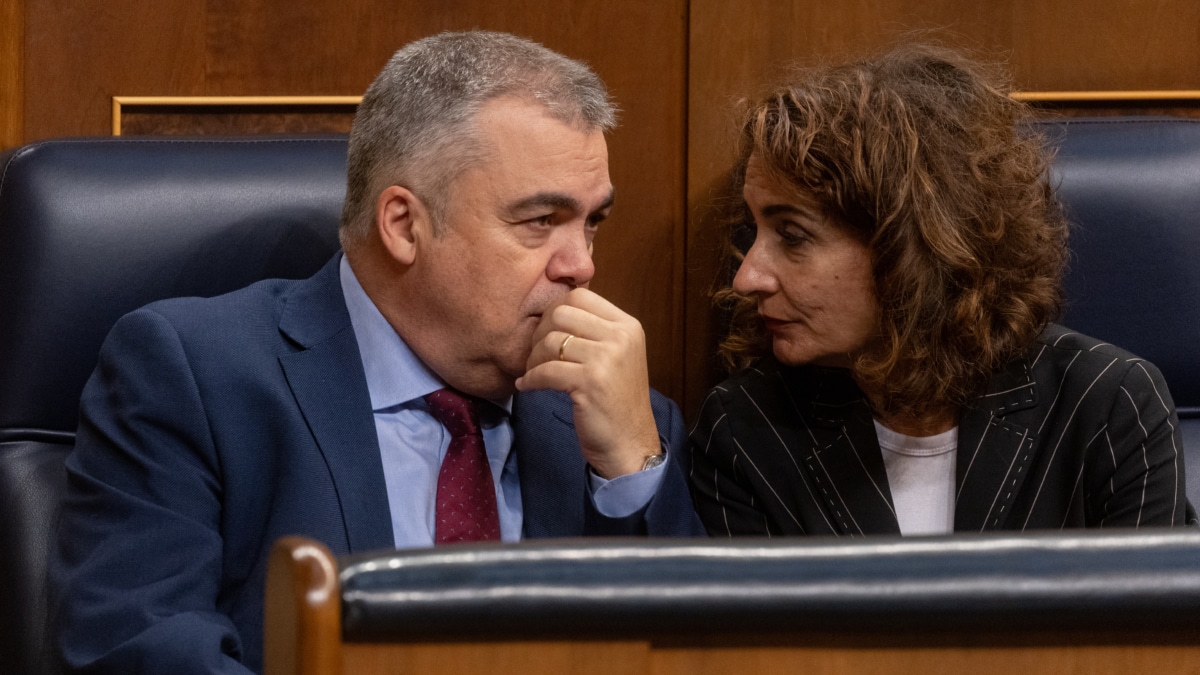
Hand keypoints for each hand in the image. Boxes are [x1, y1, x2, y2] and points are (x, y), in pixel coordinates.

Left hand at [516, 288, 660, 478]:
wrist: (630, 443)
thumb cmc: (616, 401)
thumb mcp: (616, 356)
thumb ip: (594, 331)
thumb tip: (550, 311)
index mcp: (627, 326)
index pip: (580, 295)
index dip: (554, 311)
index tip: (547, 332)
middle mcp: (620, 337)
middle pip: (561, 312)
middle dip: (540, 332)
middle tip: (536, 354)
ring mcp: (607, 358)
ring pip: (550, 341)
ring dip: (533, 358)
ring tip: (533, 372)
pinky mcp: (590, 382)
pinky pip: (545, 370)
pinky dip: (530, 379)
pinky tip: (528, 386)